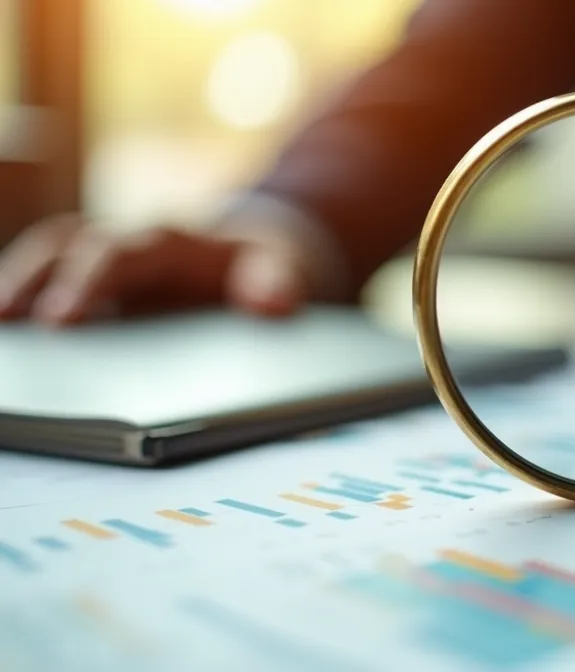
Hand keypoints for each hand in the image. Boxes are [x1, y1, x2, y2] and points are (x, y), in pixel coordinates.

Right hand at [0, 200, 343, 325]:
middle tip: (18, 328)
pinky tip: (10, 343)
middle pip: (68, 249)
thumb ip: (279, 284)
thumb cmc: (265, 270)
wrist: (262, 258)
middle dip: (39, 284)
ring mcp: (104, 264)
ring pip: (46, 259)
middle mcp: (127, 245)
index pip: (124, 255)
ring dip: (14, 286)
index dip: (89, 281)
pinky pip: (46, 284)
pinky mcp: (93, 287)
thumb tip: (273, 305)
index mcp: (172, 242)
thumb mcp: (285, 272)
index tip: (61, 317)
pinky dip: (21, 300)